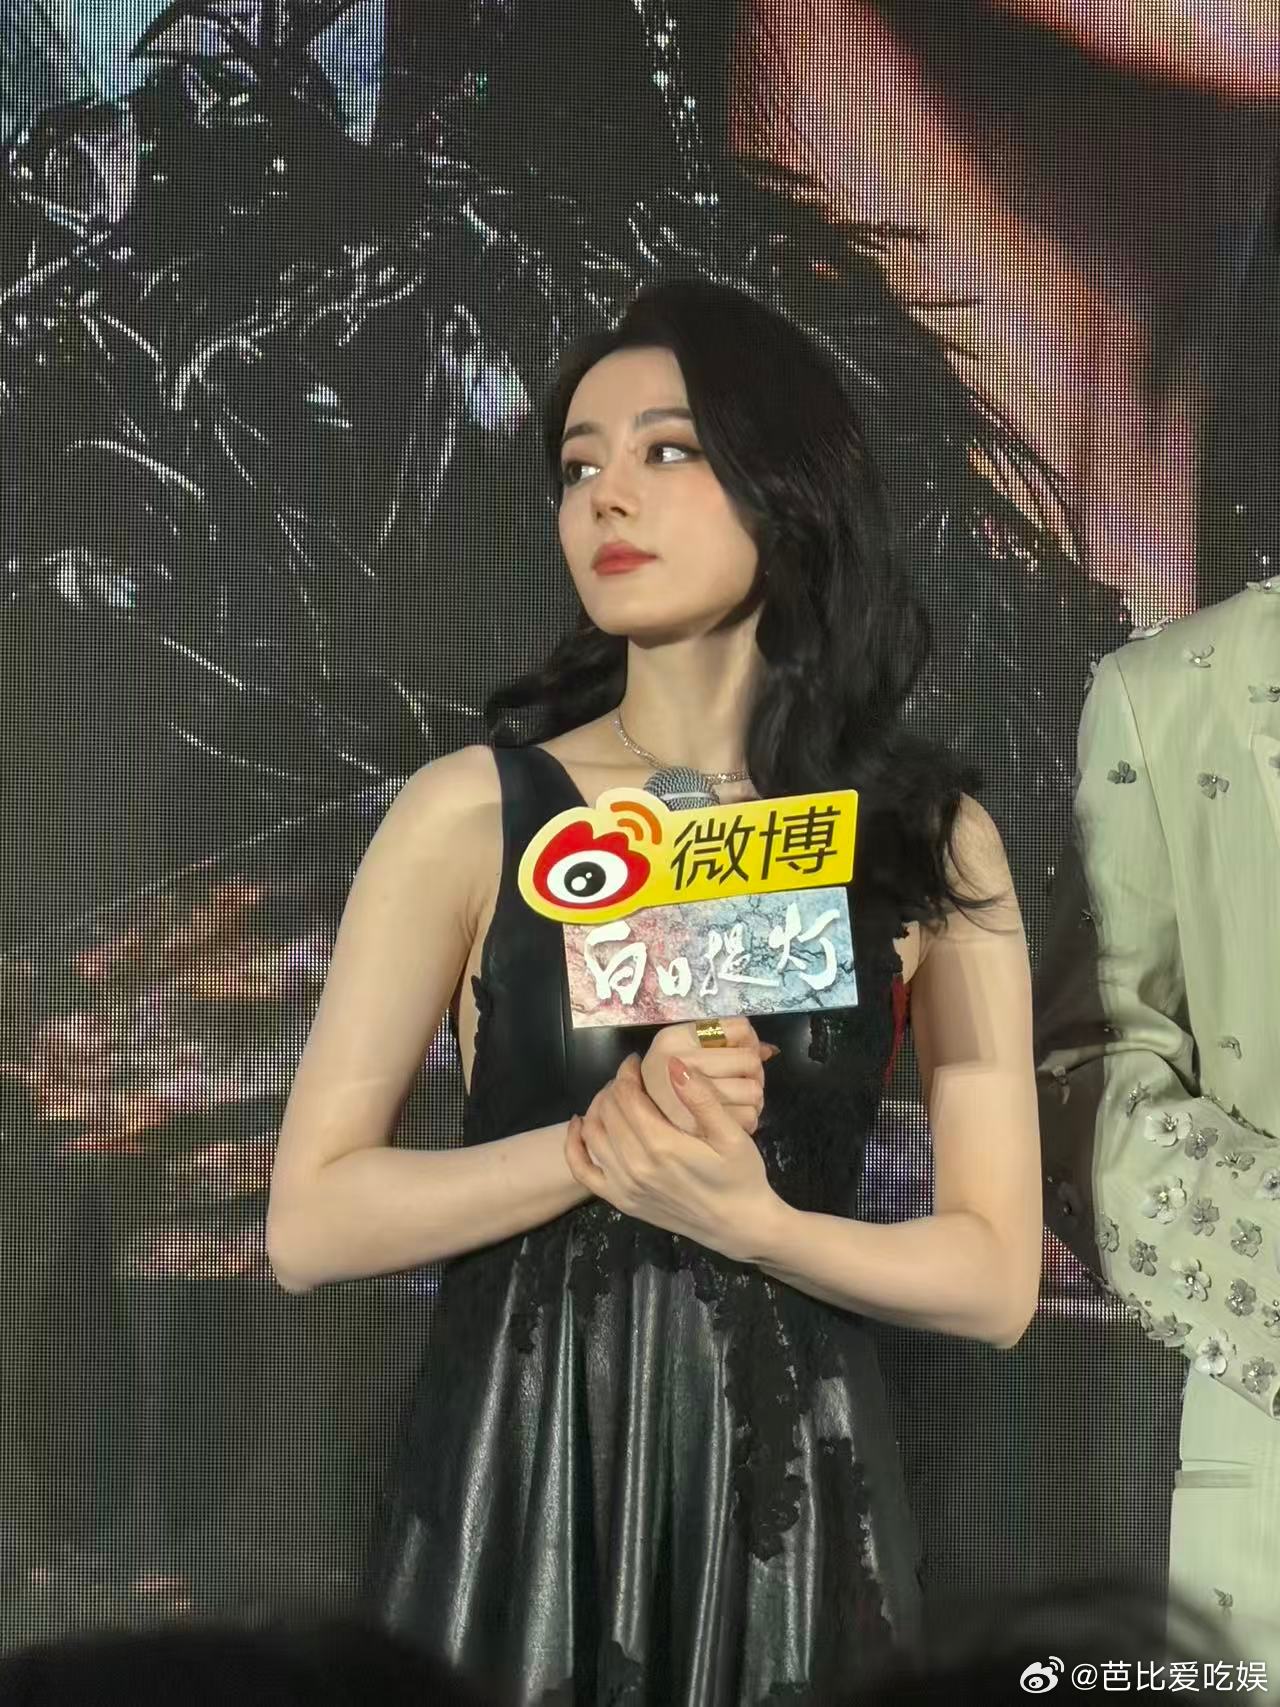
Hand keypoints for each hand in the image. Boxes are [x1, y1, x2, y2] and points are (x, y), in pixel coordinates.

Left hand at [565, 1053, 780, 1261]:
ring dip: (598, 1107)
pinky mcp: (620, 1201)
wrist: (737, 1226)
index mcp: (662, 1145)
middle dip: (615, 1086)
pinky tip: (580, 1125)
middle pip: (608, 1111)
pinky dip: (573, 1145)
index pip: (627, 1096)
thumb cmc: (740, 1176)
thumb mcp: (732, 1135)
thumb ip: (702, 1098)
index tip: (637, 1062)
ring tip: (615, 1096)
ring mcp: (624, 1186)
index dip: (627, 1072)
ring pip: (593, 1134)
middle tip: (630, 1078)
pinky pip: (583, 1170)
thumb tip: (672, 1064)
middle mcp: (635, 1166)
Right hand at [639, 1016, 778, 1136]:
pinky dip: (747, 1119)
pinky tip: (733, 1118)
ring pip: (753, 1089)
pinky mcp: (701, 1126)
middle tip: (744, 1080)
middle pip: (749, 1059)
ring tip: (737, 1101)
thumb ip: (724, 1047)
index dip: (749, 1041)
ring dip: (752, 1097)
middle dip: (754, 1071)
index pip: (739, 1028)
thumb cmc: (667, 1089)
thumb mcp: (684, 1058)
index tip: (741, 1052)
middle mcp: (676, 1060)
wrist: (640, 1132)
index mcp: (672, 1038)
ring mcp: (689, 1094)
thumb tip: (769, 1050)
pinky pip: (748, 1116)